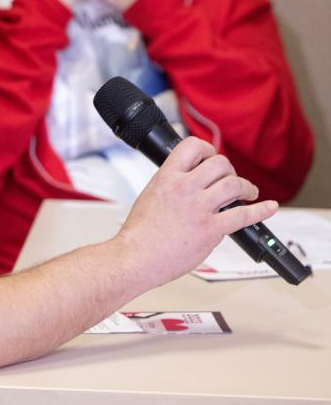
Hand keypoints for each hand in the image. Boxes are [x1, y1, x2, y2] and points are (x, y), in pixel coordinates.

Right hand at [115, 137, 277, 286]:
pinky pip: (244, 215)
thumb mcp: (150, 195)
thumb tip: (188, 182)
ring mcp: (199, 208)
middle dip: (229, 170)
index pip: (193, 147)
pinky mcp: (211, 229)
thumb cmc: (139, 233)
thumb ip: (170, 185)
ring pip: (234, 185)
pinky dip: (261, 210)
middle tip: (229, 178)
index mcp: (166, 177)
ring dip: (246, 187)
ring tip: (249, 192)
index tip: (211, 158)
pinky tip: (268, 207)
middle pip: (220, 164)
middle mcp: (184, 188)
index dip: (207, 150)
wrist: (136, 257)